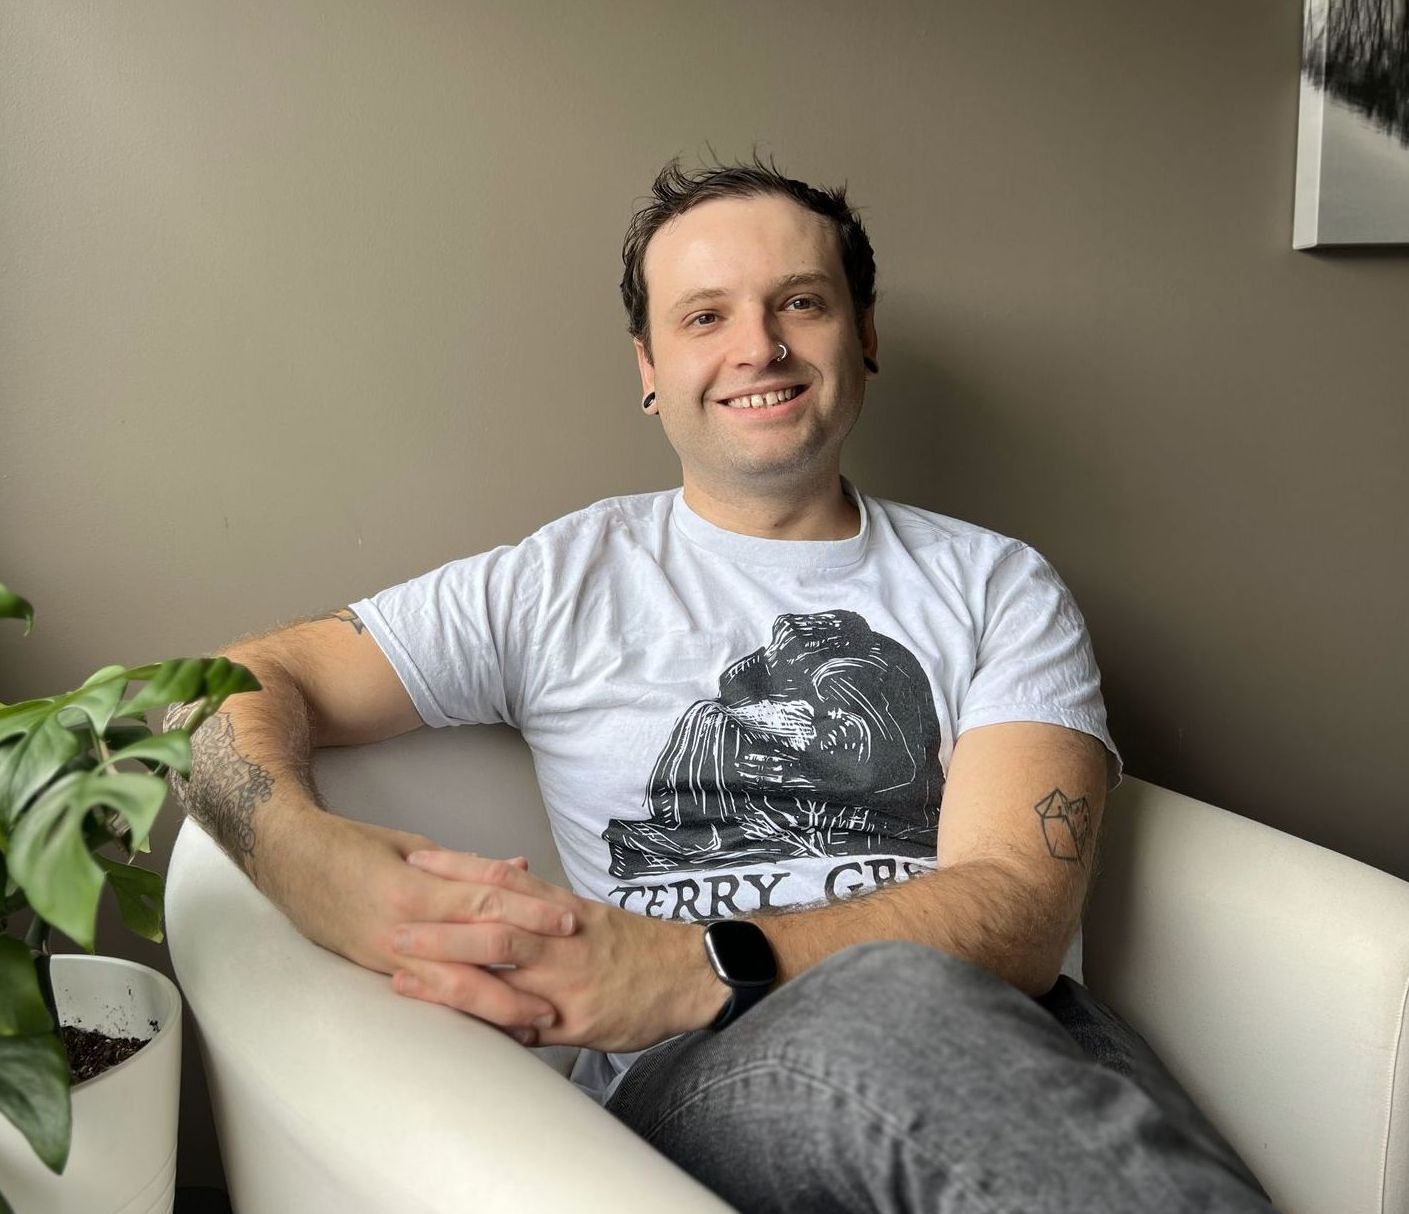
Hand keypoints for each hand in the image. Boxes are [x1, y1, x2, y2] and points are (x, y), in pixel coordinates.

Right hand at [262, 814, 575, 1040]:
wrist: (288, 860)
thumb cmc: (351, 846)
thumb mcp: (412, 845)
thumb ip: (465, 866)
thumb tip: (516, 872)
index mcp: (417, 887)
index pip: (487, 902)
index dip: (531, 915)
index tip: (569, 924)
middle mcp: (403, 927)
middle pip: (476, 956)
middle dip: (524, 976)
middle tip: (566, 989)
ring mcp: (387, 954)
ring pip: (453, 989)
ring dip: (498, 1008)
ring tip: (537, 1024)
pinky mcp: (375, 970)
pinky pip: (427, 995)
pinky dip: (462, 1010)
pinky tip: (486, 1024)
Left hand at [389, 848, 728, 1052]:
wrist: (687, 974)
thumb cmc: (633, 946)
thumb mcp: (588, 915)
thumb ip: (543, 908)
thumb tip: (503, 885)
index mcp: (561, 908)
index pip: (503, 879)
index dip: (458, 869)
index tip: (417, 861)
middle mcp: (561, 937)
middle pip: (493, 923)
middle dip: (440, 926)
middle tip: (393, 925)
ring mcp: (567, 979)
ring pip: (503, 970)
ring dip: (449, 972)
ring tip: (405, 975)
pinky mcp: (577, 1020)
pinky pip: (528, 1023)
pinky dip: (493, 1022)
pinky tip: (457, 1026)